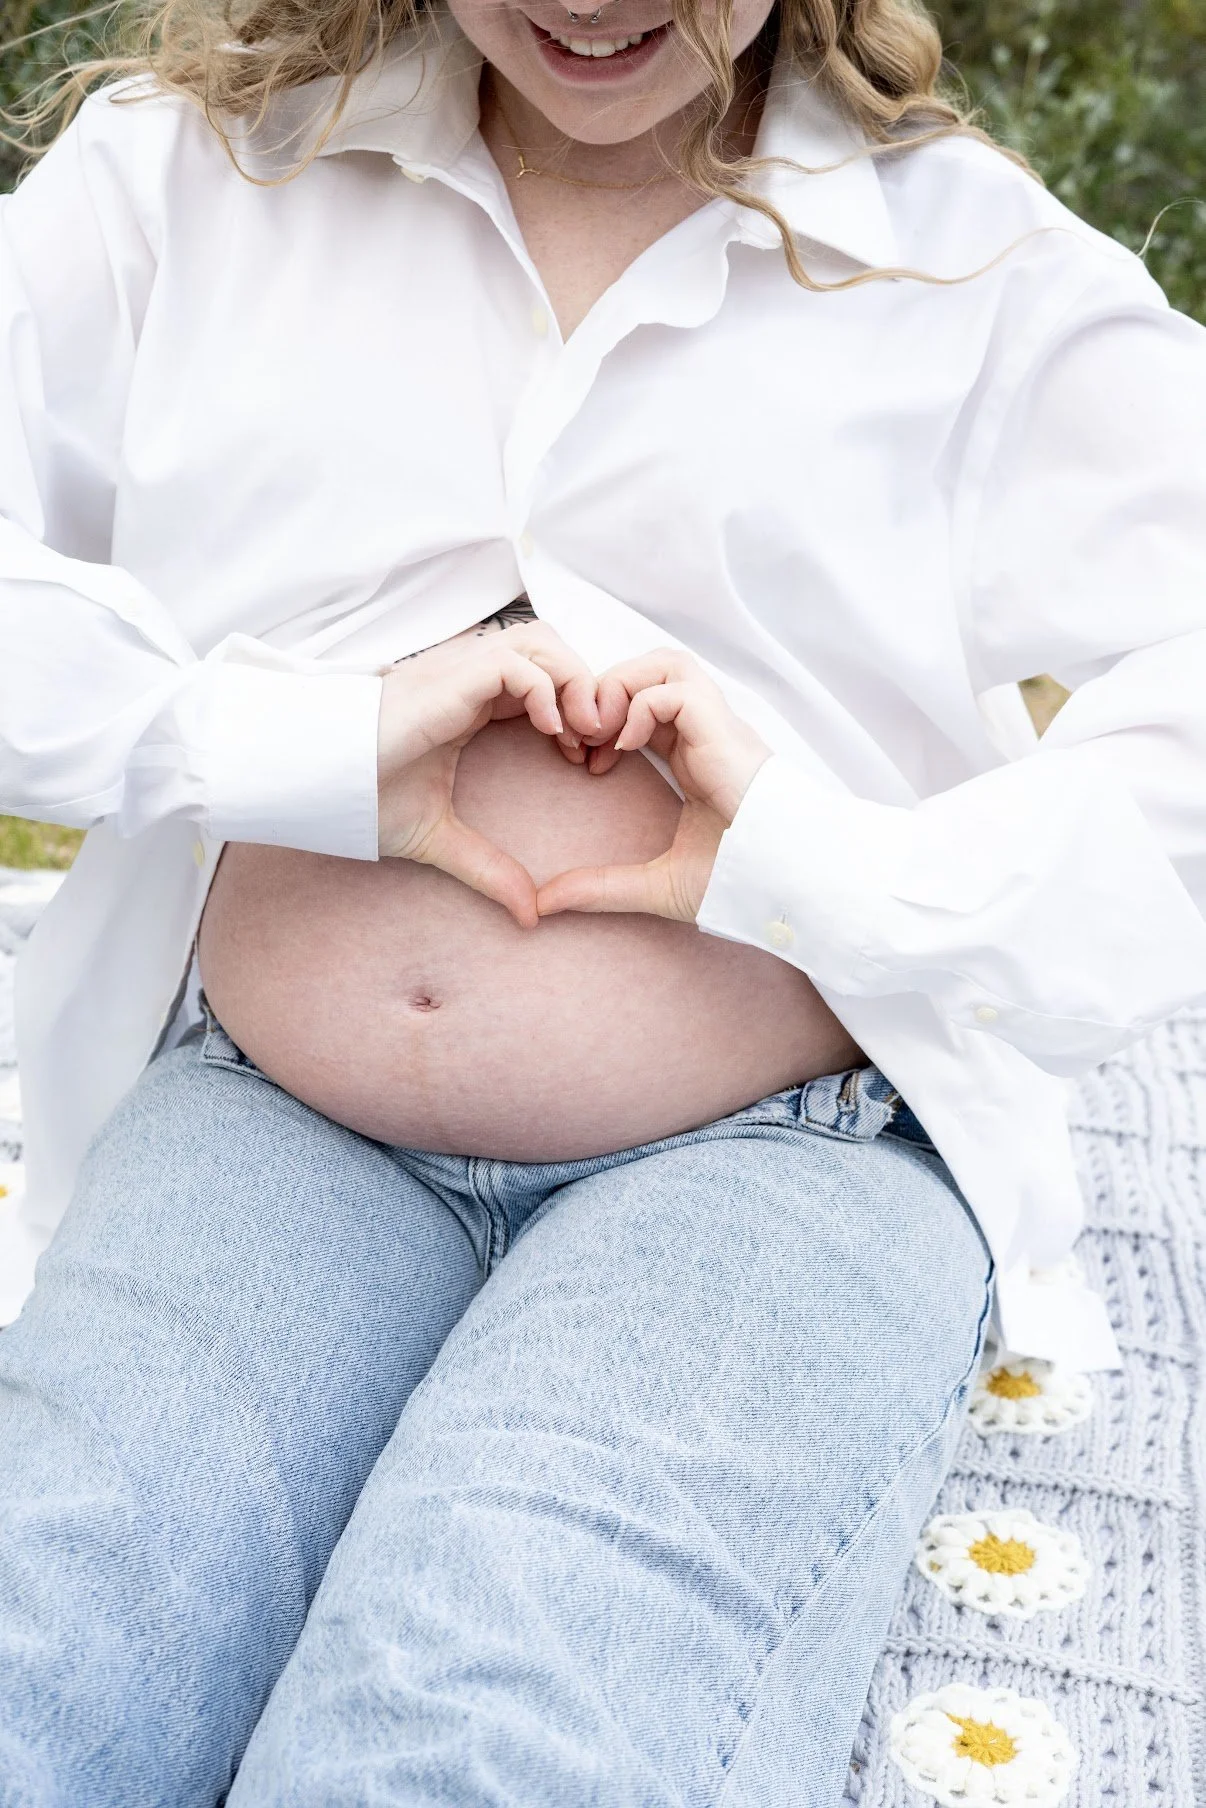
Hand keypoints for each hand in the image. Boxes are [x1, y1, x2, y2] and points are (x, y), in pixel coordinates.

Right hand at [377, 621, 600, 926]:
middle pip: (552, 651)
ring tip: (581, 734)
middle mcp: (468, 679)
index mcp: (470, 704)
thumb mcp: (439, 839)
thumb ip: (488, 869)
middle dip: (585, 689)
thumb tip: (529, 915)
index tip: (586, 762)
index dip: (575, 712)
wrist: (314, 783)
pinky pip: (514, 663)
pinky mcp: (448, 678)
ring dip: (572, 683)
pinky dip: (544, 689)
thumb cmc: (362, 798)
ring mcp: (457, 672)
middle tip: (599, 743)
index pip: (544, 681)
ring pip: (541, 644)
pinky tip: (551, 732)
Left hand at [536, 648, 770, 922]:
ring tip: (601, 732)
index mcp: (695, 757)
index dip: (604, 722)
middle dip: (606, 693)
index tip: (581, 762)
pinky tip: (625, 745)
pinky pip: (676, 686)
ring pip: (665, 663)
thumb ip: (601, 888)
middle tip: (580, 737)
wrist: (785, 884)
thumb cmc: (738, 883)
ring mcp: (717, 727)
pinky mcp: (722, 729)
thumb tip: (545, 903)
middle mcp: (706, 733)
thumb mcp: (655, 885)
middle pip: (651, 671)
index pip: (643, 708)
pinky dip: (641, 704)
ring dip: (623, 687)